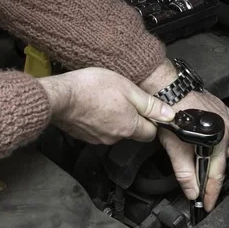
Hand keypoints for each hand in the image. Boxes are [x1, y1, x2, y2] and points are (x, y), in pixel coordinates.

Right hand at [38, 68, 174, 144]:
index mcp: (130, 127)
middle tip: (124, 98)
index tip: (146, 108)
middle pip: (134, 132)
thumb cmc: (91, 88)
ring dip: (116, 118)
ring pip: (117, 131)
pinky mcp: (86, 136)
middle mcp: (116, 137)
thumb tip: (169, 115)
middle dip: (133, 118)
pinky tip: (94, 106)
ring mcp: (99, 139)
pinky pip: (100, 130)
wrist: (59, 97)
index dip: (152, 120)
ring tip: (107, 99)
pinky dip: (100, 120)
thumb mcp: (128, 89)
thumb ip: (149, 104)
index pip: (151, 132)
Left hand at [140, 60, 228, 211]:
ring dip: (220, 152)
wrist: (169, 89)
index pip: (217, 174)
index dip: (212, 193)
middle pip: (225, 161)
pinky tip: (213, 137)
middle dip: (214, 172)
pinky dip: (224, 134)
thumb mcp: (175, 148)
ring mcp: (227, 118)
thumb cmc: (171, 114)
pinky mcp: (224, 109)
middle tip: (204, 183)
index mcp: (217, 142)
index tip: (209, 204)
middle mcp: (227, 130)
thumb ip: (184, 173)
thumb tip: (192, 192)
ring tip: (206, 157)